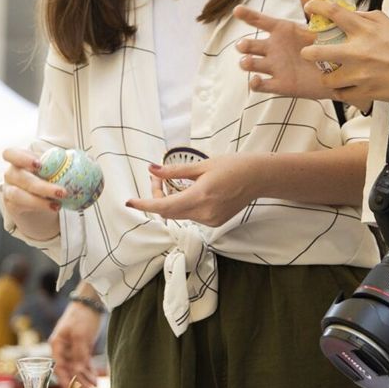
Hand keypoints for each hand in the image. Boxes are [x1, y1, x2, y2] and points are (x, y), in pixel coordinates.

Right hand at [0, 146, 67, 242]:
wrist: (37, 201)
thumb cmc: (45, 179)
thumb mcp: (50, 168)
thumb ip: (60, 162)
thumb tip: (88, 159)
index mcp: (18, 160)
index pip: (9, 154)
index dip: (21, 157)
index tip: (39, 164)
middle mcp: (11, 173)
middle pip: (19, 176)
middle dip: (41, 185)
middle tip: (61, 190)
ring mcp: (9, 189)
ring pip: (18, 194)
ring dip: (40, 199)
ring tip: (59, 203)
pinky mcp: (12, 205)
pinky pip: (24, 205)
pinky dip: (40, 206)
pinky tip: (54, 207)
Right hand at [49, 301, 99, 387]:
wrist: (91, 303)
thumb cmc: (81, 316)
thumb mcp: (80, 336)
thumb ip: (79, 355)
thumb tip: (79, 372)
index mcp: (57, 345)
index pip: (59, 367)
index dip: (65, 380)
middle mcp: (62, 348)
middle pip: (69, 369)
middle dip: (78, 381)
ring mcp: (72, 348)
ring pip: (77, 367)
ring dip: (85, 377)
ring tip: (95, 386)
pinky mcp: (82, 346)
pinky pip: (83, 362)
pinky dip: (89, 370)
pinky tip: (94, 378)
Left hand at [124, 152, 261, 226]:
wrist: (258, 178)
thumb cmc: (233, 166)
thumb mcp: (202, 165)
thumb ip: (174, 171)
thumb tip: (151, 169)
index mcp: (200, 197)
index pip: (164, 206)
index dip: (144, 204)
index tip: (129, 202)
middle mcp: (204, 213)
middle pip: (169, 211)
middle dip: (156, 197)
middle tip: (156, 178)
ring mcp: (210, 221)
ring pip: (179, 214)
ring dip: (169, 201)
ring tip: (170, 182)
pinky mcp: (215, 222)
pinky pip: (191, 216)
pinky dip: (182, 205)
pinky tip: (186, 192)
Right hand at [231, 0, 344, 99]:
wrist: (336, 73)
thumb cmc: (324, 46)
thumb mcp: (320, 27)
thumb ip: (313, 11)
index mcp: (281, 32)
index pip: (260, 21)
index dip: (248, 15)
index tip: (237, 10)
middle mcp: (273, 48)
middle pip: (250, 45)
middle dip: (244, 45)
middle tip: (244, 45)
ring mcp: (274, 67)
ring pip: (252, 64)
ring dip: (246, 62)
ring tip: (247, 61)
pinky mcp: (279, 84)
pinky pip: (261, 85)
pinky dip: (255, 83)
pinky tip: (256, 80)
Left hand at [239, 0, 388, 108]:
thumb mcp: (387, 24)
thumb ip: (363, 18)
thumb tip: (341, 11)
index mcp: (366, 30)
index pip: (333, 12)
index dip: (315, 6)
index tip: (308, 7)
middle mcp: (360, 51)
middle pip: (317, 51)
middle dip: (308, 52)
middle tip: (309, 52)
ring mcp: (361, 75)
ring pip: (327, 79)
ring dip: (327, 76)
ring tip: (333, 74)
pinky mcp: (366, 93)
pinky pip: (341, 95)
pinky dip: (342, 91)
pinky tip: (348, 86)